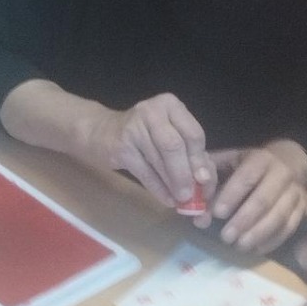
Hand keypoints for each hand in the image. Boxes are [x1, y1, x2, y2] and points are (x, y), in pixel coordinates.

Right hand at [71, 93, 212, 208]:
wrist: (101, 132)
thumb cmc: (144, 135)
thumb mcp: (168, 134)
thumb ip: (188, 152)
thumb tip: (204, 181)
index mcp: (170, 104)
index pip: (193, 134)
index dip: (200, 160)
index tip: (205, 181)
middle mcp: (152, 111)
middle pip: (176, 146)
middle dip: (186, 174)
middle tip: (192, 196)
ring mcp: (133, 128)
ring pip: (160, 161)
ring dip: (173, 185)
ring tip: (181, 200)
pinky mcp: (120, 147)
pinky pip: (145, 172)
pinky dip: (158, 188)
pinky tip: (166, 199)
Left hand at [208, 139, 306, 252]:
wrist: (289, 160)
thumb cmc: (250, 163)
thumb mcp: (229, 160)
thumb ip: (210, 179)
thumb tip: (194, 206)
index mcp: (261, 159)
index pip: (247, 176)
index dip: (232, 195)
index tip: (217, 213)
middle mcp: (282, 174)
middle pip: (264, 200)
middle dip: (244, 220)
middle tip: (225, 237)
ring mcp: (295, 193)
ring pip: (279, 216)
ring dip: (258, 234)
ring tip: (239, 245)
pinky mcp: (302, 209)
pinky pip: (290, 227)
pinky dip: (272, 240)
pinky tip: (255, 249)